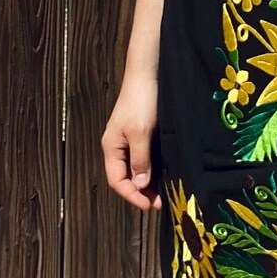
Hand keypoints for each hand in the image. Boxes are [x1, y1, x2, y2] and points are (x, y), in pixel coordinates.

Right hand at [102, 72, 161, 211]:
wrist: (149, 72)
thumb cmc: (141, 100)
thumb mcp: (141, 132)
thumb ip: (140, 159)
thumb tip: (141, 185)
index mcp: (112, 146)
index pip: (117, 180)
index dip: (131, 195)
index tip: (149, 205)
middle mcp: (118, 146)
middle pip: (126, 177)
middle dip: (141, 192)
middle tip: (160, 202)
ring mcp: (130, 139)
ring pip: (136, 168)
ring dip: (148, 182)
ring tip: (164, 193)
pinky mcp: (142, 133)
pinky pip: (144, 157)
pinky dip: (153, 169)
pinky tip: (165, 174)